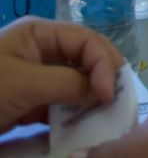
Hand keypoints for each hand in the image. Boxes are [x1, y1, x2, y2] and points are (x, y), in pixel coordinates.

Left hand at [0, 17, 122, 131]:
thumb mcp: (25, 83)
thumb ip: (68, 83)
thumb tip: (103, 91)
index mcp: (39, 33)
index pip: (86, 40)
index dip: (103, 63)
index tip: (108, 93)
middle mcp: (41, 50)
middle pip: (85, 59)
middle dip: (101, 78)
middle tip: (114, 102)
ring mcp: (35, 76)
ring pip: (76, 82)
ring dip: (90, 98)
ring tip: (102, 114)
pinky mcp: (28, 101)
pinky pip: (60, 103)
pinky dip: (73, 113)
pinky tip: (81, 124)